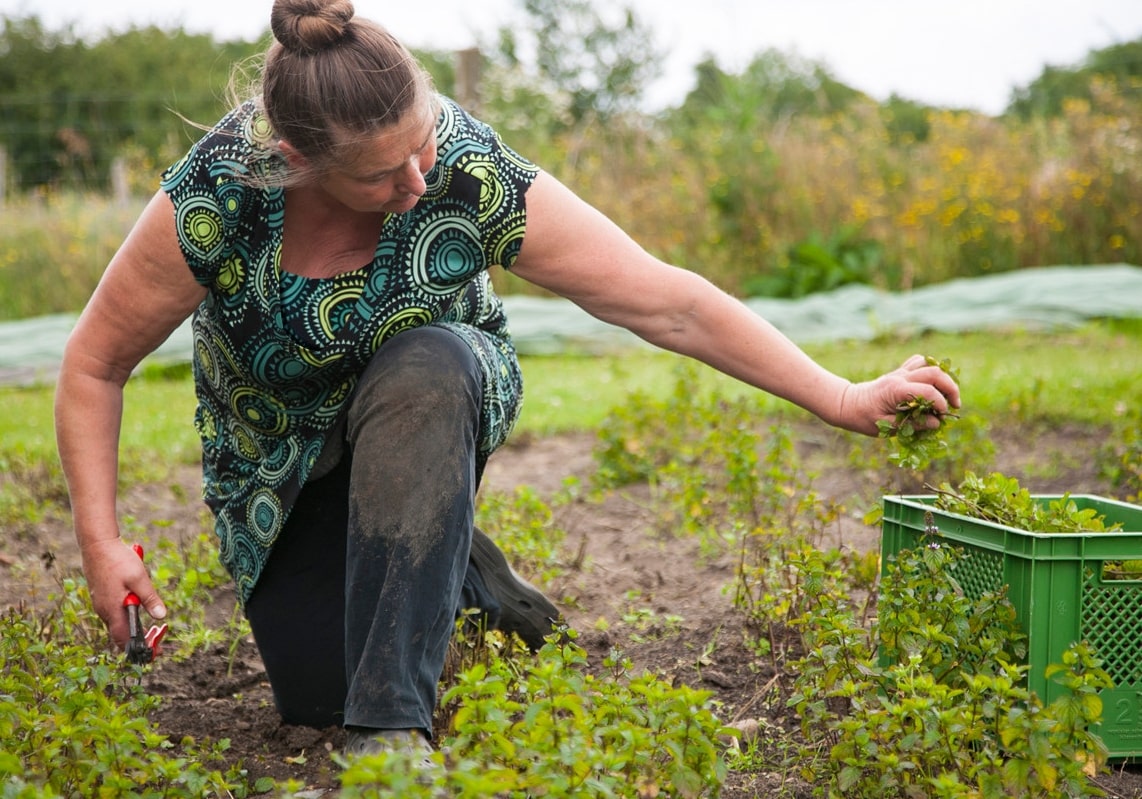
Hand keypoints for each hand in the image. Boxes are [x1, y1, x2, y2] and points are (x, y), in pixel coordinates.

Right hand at [80, 538, 166, 649]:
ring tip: (151, 631)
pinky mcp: (102, 597)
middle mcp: (104, 611)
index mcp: (112, 610)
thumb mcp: (139, 579)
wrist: (97, 545)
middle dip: (138, 640)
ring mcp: (101, 604)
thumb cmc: (118, 560)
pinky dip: (127, 617)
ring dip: (134, 628)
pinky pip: (115, 613)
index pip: (124, 639)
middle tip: (156, 642)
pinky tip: (137, 610)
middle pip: (121, 634)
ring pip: (118, 624)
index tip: (154, 653)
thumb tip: (161, 616)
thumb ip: (150, 598)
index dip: (139, 648)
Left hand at [839, 354, 961, 436]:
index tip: (943, 417)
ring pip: (928, 364)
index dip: (940, 403)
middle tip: (955, 405)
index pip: (927, 391)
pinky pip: (917, 363)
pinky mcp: (898, 372)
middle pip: (934, 373)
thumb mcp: (886, 426)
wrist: (846, 404)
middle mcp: (899, 377)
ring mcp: (899, 372)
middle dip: (950, 388)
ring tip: (945, 395)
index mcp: (896, 390)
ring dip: (941, 377)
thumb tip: (936, 423)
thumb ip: (913, 424)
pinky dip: (928, 369)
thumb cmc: (863, 418)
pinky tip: (930, 385)